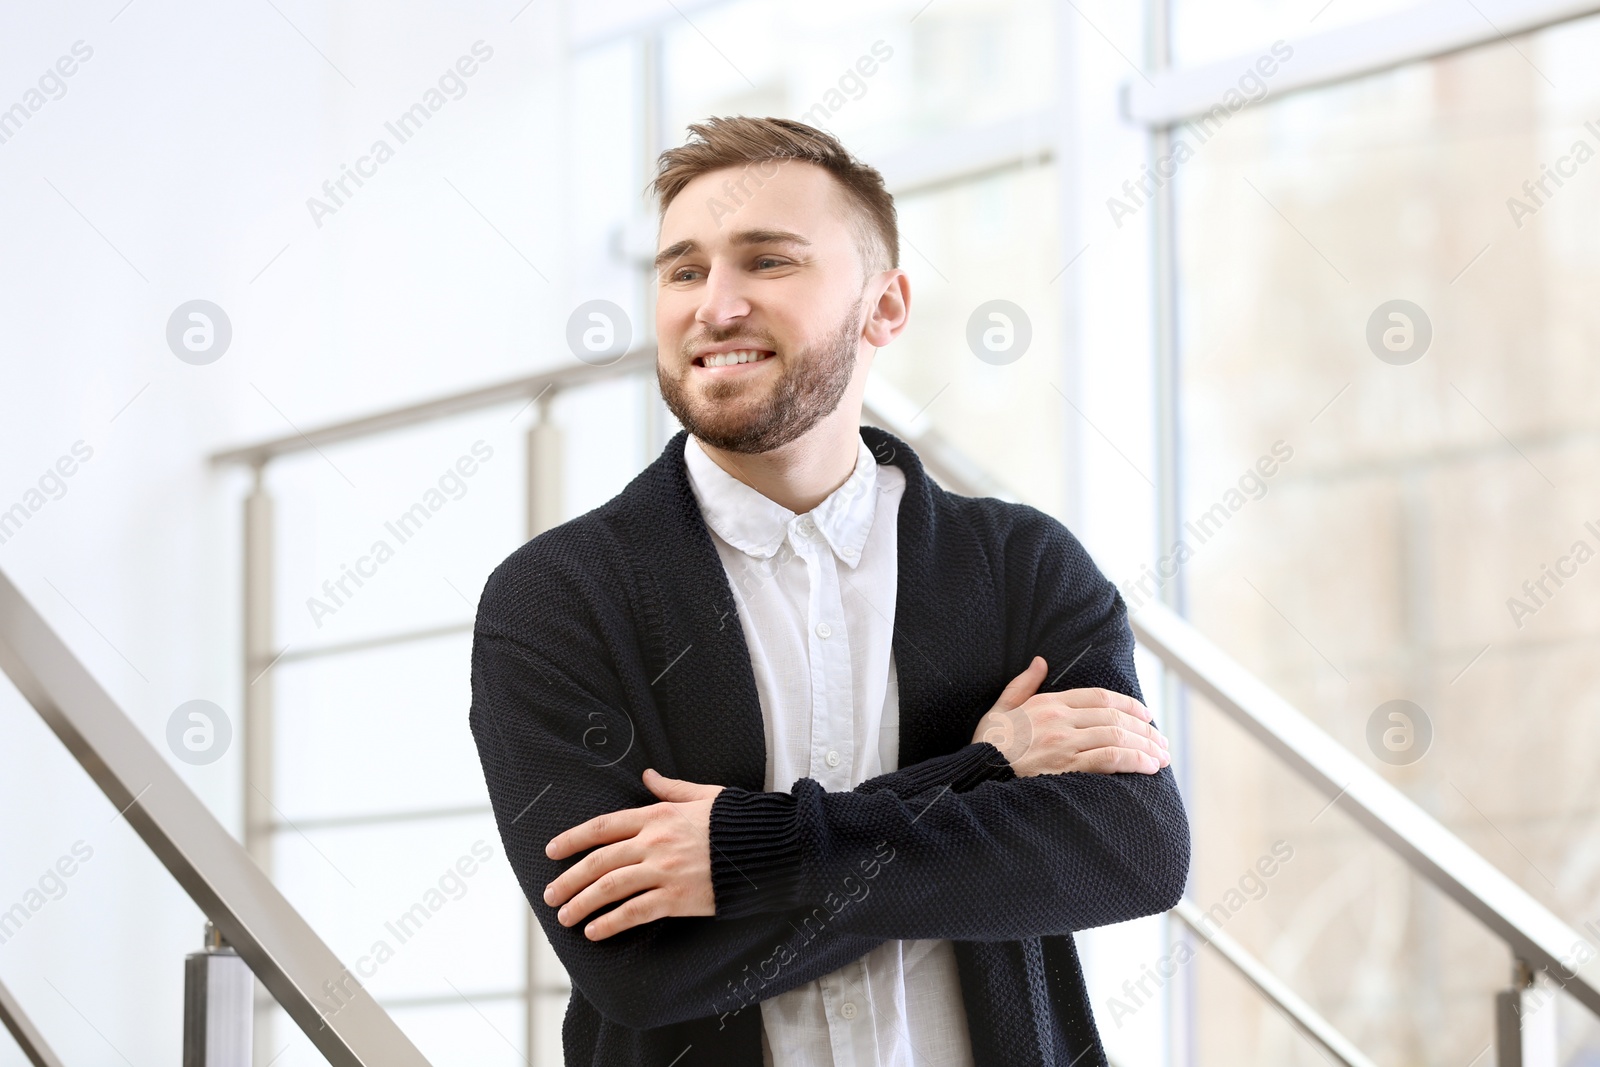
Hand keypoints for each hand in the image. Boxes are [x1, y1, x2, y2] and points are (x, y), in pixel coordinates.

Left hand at [542, 769, 723, 939]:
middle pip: (599, 862)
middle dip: (569, 879)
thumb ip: (671, 789)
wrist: (767, 848)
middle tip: (550, 895)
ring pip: (610, 888)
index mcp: (657, 815)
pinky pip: (635, 912)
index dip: (573, 839)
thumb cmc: (737, 821)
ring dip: (582, 904)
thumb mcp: (703, 795)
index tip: (552, 851)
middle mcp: (655, 842)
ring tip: (564, 917)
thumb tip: (648, 776)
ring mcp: (665, 871)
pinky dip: (610, 923)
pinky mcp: (678, 897)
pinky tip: (594, 932)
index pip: (603, 827)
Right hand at [971, 656, 1169, 776]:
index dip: (1128, 704)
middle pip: (1114, 717)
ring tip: (1162, 757)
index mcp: (1048, 703)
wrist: (975, 773)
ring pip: (1116, 737)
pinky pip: (1108, 759)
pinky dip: (1133, 760)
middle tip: (1162, 741)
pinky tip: (1148, 767)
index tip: (1146, 714)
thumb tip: (1040, 661)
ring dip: (1145, 746)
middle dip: (1144, 729)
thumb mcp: (1000, 707)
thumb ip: (1023, 685)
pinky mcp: (1066, 767)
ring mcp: (1064, 743)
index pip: (1098, 696)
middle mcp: (1060, 720)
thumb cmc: (987, 745)